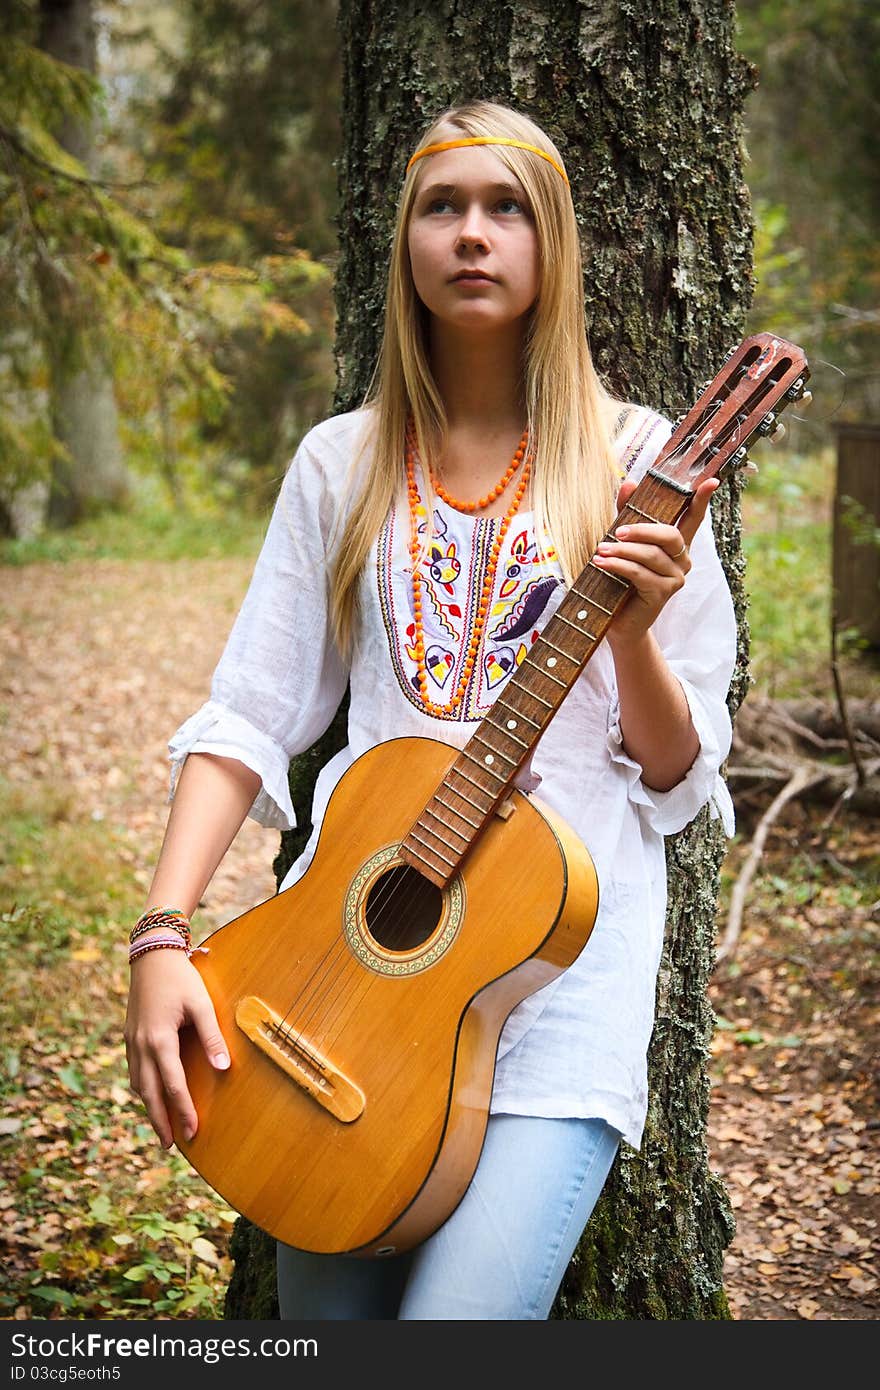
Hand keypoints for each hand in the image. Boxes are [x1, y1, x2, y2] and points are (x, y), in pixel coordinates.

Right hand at [124, 947, 229, 1149]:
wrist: (152, 955)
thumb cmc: (181, 978)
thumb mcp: (202, 1004)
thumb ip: (212, 1037)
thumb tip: (224, 1068)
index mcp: (159, 1040)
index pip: (173, 1085)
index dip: (183, 1111)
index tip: (193, 1132)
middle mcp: (141, 1045)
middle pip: (149, 1094)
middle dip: (160, 1121)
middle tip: (171, 1145)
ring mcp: (132, 1041)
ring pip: (139, 1084)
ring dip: (149, 1107)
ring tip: (161, 1127)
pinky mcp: (130, 1036)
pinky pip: (135, 1070)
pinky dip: (143, 1088)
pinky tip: (151, 1094)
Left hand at [593, 477, 718, 649]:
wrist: (619, 623)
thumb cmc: (621, 580)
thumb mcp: (623, 542)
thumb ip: (627, 513)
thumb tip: (628, 482)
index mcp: (676, 545)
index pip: (693, 519)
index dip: (702, 500)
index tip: (711, 481)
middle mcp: (682, 560)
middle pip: (670, 535)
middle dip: (643, 530)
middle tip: (617, 531)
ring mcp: (676, 578)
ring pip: (652, 555)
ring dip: (623, 550)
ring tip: (601, 550)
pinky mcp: (663, 593)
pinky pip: (641, 573)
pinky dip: (620, 566)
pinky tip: (602, 563)